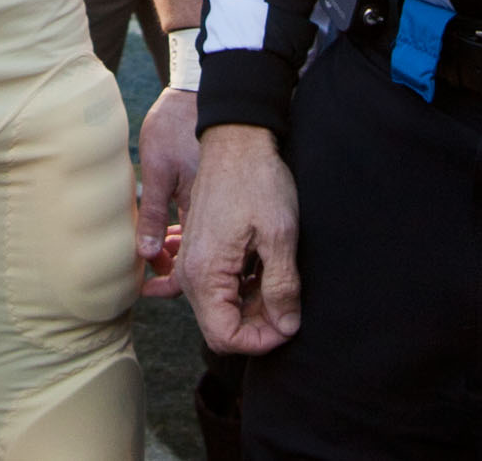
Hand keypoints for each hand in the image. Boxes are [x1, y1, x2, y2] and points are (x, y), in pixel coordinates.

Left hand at [133, 80, 201, 297]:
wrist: (202, 94)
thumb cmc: (176, 127)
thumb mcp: (158, 169)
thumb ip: (154, 212)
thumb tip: (147, 253)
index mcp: (202, 213)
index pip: (192, 265)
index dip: (172, 283)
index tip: (150, 287)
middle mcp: (214, 214)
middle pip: (200, 260)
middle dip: (176, 271)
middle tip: (152, 274)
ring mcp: (217, 205)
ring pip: (202, 244)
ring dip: (181, 254)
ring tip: (158, 255)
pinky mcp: (216, 194)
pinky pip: (205, 226)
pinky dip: (188, 236)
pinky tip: (172, 234)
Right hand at [178, 124, 301, 356]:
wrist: (236, 139)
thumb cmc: (257, 181)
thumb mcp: (279, 235)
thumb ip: (282, 287)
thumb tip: (286, 325)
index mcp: (204, 272)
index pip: (225, 337)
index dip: (261, 341)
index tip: (289, 324)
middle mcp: (190, 272)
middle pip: (221, 327)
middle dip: (258, 326)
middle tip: (290, 306)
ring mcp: (193, 261)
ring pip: (221, 309)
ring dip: (253, 307)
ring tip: (282, 284)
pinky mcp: (201, 251)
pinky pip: (219, 287)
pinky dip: (243, 289)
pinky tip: (267, 271)